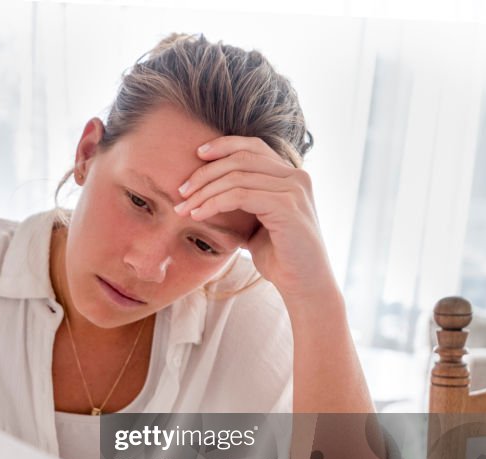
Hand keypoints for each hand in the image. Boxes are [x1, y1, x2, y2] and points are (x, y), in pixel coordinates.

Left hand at [176, 136, 337, 306]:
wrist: (304, 285)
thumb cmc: (280, 257)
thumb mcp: (257, 224)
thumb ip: (243, 203)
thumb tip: (209, 194)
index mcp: (290, 176)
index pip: (254, 146)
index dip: (224, 145)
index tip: (197, 154)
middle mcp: (296, 177)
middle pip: (241, 158)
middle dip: (205, 172)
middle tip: (180, 191)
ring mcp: (294, 190)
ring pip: (237, 177)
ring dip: (204, 192)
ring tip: (183, 208)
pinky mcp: (287, 206)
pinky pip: (240, 196)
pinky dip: (214, 203)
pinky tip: (198, 215)